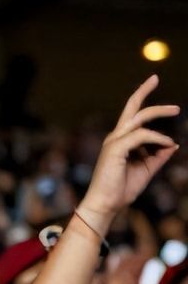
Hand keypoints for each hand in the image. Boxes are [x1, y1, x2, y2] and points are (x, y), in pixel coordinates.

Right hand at [80, 75, 179, 230]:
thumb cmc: (122, 189)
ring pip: (138, 119)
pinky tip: (167, 144)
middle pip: (131, 109)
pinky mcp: (115, 148)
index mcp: (120, 141)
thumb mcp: (147, 170)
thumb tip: (173, 144)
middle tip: (156, 79)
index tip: (153, 81)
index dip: (141, 97)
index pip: (132, 116)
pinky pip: (141, 135)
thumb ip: (158, 156)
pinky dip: (157, 138)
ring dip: (159, 112)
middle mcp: (115, 138)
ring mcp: (114, 142)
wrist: (107, 204)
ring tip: (176, 110)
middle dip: (143, 92)